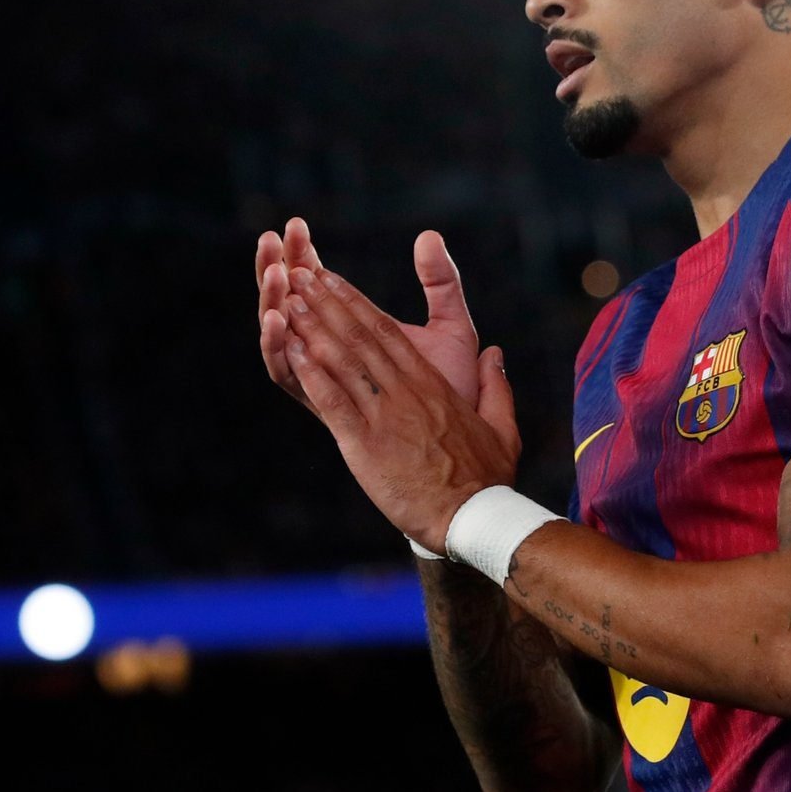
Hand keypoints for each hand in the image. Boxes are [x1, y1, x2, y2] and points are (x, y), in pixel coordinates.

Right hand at [257, 219, 480, 408]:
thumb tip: (429, 236)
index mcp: (357, 337)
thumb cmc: (456, 393)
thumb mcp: (452, 330)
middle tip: (269, 238)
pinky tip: (276, 323)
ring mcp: (330, 386)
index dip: (305, 255)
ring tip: (273, 275)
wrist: (461, 456)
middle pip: (292, 308)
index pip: (320, 288)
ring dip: (273, 305)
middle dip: (278, 271)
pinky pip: (292, 380)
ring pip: (284, 341)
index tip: (295, 224)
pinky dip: (281, 350)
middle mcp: (335, 359)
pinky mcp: (331, 414)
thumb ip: (441, 285)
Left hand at [276, 265, 520, 550]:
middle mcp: (405, 392)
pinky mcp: (367, 445)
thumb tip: (494, 353)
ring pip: (343, 362)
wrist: (472, 516)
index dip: (356, 303)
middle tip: (300, 275)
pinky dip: (313, 375)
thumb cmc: (487, 477)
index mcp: (431, 385)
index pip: (388, 333)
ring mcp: (384, 417)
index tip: (333, 280)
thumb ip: (496, 386)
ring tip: (288, 301)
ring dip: (313, 329)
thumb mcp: (502, 426)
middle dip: (327, 303)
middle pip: (360, 338)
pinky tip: (293, 353)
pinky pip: (334, 403)